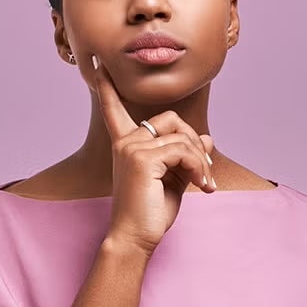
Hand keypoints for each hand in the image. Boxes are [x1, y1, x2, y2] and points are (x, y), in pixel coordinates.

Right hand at [88, 54, 215, 254]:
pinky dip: (199, 167)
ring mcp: (132, 148)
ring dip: (201, 161)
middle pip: (171, 120)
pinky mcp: (143, 158)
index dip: (107, 89)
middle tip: (204, 171)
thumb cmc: (151, 212)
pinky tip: (201, 186)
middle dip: (194, 141)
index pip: (114, 110)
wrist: (135, 238)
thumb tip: (208, 139)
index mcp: (126, 145)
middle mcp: (125, 142)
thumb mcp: (174, 179)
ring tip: (205, 184)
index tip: (99, 68)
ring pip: (182, 137)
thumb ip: (187, 157)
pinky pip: (184, 150)